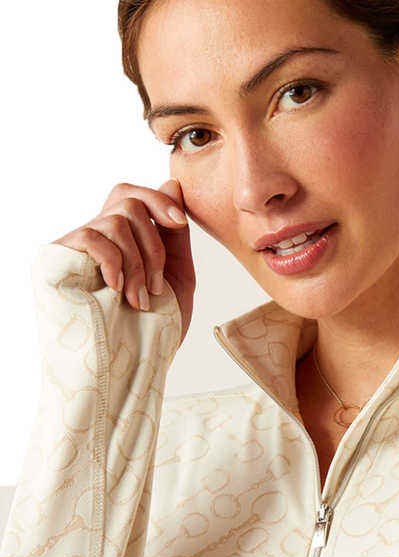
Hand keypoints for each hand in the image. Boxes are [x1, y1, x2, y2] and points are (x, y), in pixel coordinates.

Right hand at [52, 178, 195, 345]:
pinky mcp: (57, 260)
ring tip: (139, 300)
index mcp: (125, 242)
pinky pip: (92, 236)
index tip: (180, 223)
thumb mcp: (177, 277)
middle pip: (128, 198)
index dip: (159, 200)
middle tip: (157, 284)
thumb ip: (175, 235)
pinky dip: (114, 261)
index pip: (135, 196)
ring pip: (116, 220)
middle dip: (154, 242)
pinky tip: (116, 289)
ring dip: (139, 264)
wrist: (130, 370)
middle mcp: (98, 239)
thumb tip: (173, 183)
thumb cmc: (154, 330)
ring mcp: (77, 249)